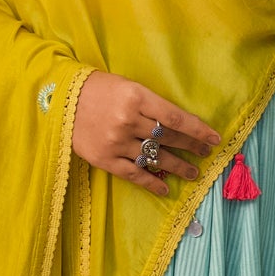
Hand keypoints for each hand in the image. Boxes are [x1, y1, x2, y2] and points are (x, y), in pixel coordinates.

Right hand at [72, 72, 220, 197]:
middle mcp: (128, 120)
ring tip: (193, 172)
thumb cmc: (99, 89)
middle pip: (168, 137)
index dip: (198, 130)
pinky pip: (134, 174)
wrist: (60, 100)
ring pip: (155, 158)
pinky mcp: (105, 159)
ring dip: (178, 167)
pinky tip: (165, 189)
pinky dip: (151, 183)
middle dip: (191, 146)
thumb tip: (179, 124)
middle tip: (205, 152)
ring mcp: (116, 142)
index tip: (214, 138)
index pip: (175, 118)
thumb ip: (151, 104)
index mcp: (137, 97)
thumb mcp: (128, 86)